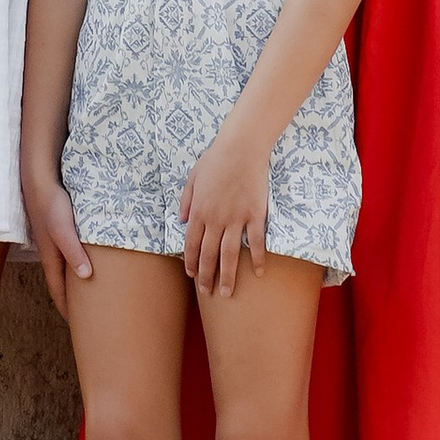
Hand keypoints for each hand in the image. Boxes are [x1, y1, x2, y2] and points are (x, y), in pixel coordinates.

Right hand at [24, 154, 93, 306]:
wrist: (40, 178)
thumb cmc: (51, 204)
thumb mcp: (63, 230)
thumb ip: (74, 252)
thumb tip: (86, 278)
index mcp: (51, 258)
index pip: (58, 291)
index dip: (67, 309)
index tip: (78, 325)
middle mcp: (52, 252)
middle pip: (62, 282)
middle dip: (72, 299)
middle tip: (87, 312)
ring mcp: (55, 240)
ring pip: (67, 266)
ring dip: (76, 280)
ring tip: (91, 290)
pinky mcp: (61, 227)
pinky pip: (71, 251)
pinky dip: (79, 261)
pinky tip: (90, 257)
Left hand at [180, 124, 272, 293]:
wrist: (241, 146)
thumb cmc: (216, 158)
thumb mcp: (193, 177)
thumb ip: (186, 200)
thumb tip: (181, 220)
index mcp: (199, 211)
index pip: (191, 245)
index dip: (191, 263)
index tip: (193, 277)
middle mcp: (216, 219)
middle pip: (209, 255)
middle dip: (206, 277)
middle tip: (208, 293)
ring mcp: (236, 218)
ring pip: (229, 255)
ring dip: (227, 276)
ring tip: (227, 293)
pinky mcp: (255, 214)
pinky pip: (256, 241)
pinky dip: (257, 258)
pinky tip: (257, 273)